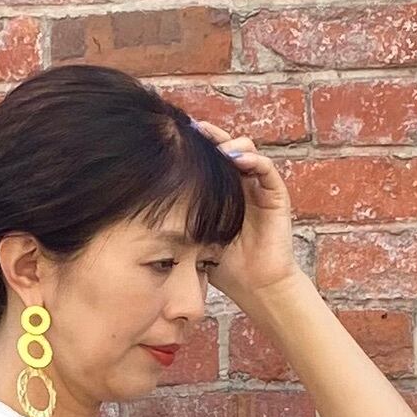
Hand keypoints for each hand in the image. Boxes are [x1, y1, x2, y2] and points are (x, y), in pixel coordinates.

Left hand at [180, 112, 298, 310]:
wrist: (254, 287)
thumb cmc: (223, 266)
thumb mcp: (192, 235)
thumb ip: (178, 217)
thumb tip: (140, 200)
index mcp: (222, 190)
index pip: (208, 158)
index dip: (194, 145)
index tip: (172, 137)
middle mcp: (241, 183)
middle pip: (226, 147)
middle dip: (210, 136)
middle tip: (192, 129)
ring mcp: (260, 187)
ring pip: (247, 150)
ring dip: (230, 144)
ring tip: (214, 146)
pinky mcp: (276, 195)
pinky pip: (267, 169)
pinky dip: (253, 159)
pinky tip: (235, 159)